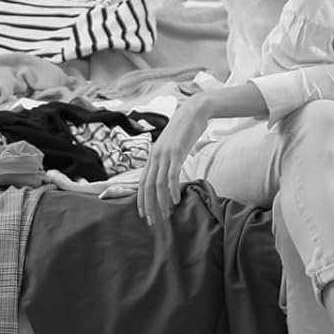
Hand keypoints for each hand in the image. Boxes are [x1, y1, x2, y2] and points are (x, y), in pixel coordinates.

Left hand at [139, 94, 212, 227]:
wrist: (193, 112)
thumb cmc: (184, 131)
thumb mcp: (172, 147)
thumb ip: (168, 160)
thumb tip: (169, 175)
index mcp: (152, 156)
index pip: (142, 182)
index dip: (141, 199)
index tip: (143, 214)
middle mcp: (155, 156)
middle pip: (148, 186)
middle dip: (148, 205)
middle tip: (152, 221)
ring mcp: (165, 155)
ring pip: (159, 183)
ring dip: (161, 201)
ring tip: (166, 215)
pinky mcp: (177, 153)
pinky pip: (172, 175)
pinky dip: (172, 189)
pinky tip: (175, 200)